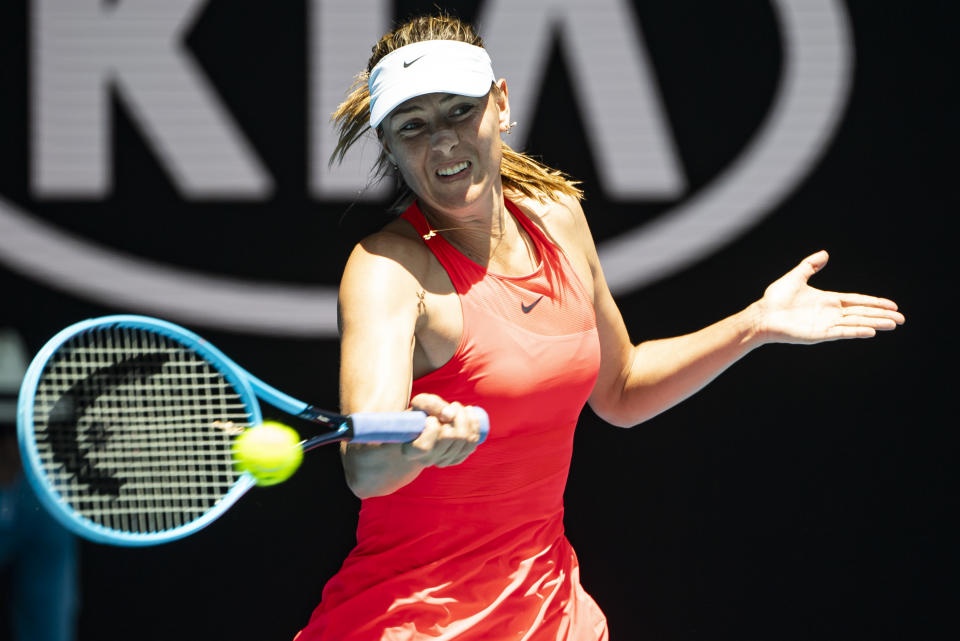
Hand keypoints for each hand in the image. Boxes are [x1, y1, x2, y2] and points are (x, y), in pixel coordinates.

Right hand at [401, 394, 483, 467]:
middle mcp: (427, 460)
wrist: (425, 427)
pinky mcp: (457, 458)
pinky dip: (474, 425)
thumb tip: (450, 415)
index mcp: (411, 451)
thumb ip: (430, 404)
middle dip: (457, 415)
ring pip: (465, 439)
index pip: (424, 447)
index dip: (432, 429)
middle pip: (451, 438)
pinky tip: (469, 413)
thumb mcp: (419, 404)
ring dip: (466, 418)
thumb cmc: (419, 415)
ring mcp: (443, 461)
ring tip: (459, 407)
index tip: (431, 418)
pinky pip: (472, 442)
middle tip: (453, 404)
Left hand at [755, 250, 904, 343]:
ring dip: (874, 323)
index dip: (874, 303)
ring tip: (893, 324)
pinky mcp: (819, 334)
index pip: (856, 301)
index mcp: (827, 300)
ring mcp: (825, 324)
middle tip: (901, 319)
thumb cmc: (775, 299)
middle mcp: (830, 313)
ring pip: (856, 323)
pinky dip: (856, 331)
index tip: (892, 305)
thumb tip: (825, 254)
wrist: (762, 314)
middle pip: (861, 313)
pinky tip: (871, 331)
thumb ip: (810, 266)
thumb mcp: (796, 277)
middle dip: (881, 315)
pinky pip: (841, 332)